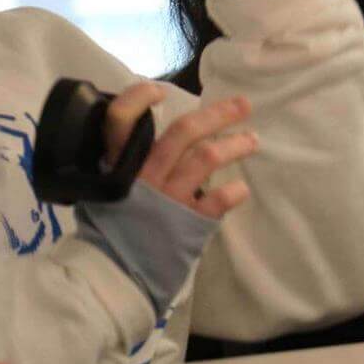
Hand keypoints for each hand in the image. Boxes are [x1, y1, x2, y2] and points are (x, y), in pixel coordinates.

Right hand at [102, 82, 252, 217]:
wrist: (114, 273)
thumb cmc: (117, 225)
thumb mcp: (110, 187)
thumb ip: (128, 161)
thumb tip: (160, 132)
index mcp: (118, 164)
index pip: (119, 121)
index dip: (136, 101)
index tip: (158, 91)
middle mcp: (142, 176)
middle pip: (183, 132)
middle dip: (217, 114)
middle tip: (245, 105)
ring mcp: (164, 199)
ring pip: (206, 158)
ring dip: (235, 145)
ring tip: (253, 140)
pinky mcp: (184, 223)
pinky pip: (216, 201)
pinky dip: (233, 192)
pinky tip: (242, 188)